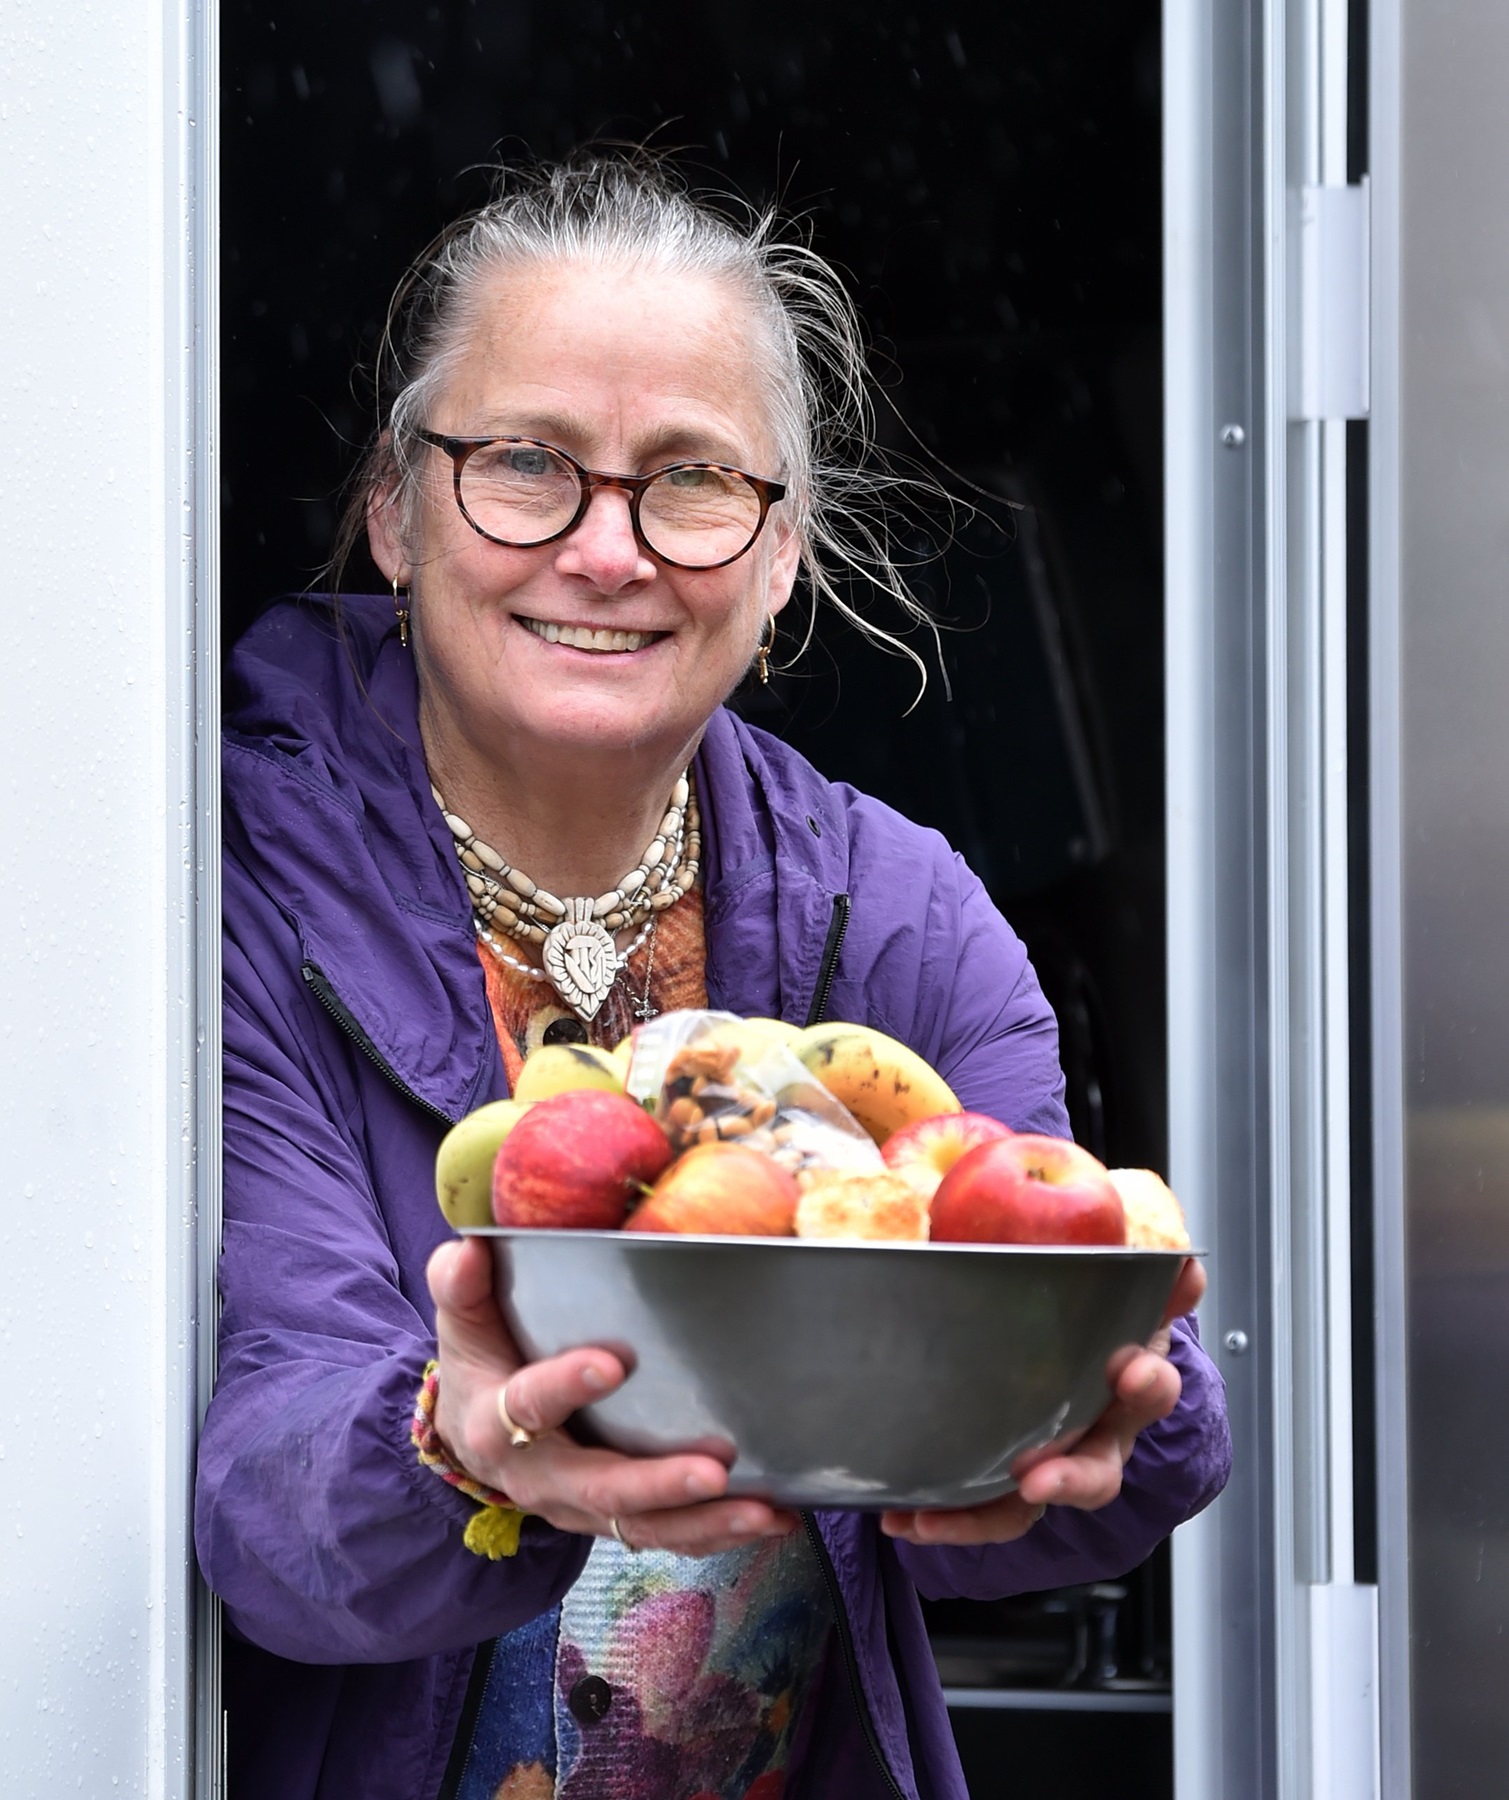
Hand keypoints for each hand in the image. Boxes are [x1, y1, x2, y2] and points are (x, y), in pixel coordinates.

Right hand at [426, 1237, 797, 1555]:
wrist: (472, 1438)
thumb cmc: (480, 1365)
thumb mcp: (461, 1325)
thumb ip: (461, 1287)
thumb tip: (469, 1247)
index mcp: (495, 1423)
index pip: (529, 1406)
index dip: (567, 1386)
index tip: (613, 1363)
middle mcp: (539, 1479)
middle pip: (601, 1487)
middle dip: (659, 1483)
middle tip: (713, 1470)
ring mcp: (580, 1508)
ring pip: (644, 1527)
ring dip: (707, 1522)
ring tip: (765, 1511)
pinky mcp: (615, 1520)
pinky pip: (667, 1537)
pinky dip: (719, 1533)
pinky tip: (775, 1518)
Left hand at [880, 1255, 1205, 1546]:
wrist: (1067, 1329)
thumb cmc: (1091, 1302)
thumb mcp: (1113, 1276)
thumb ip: (1143, 1265)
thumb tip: (1184, 1261)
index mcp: (1126, 1380)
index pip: (1150, 1388)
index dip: (1147, 1384)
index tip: (1132, 1369)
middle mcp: (1096, 1433)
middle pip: (1096, 1472)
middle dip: (1071, 1481)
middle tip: (1038, 1481)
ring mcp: (1052, 1462)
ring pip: (1029, 1505)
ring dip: (983, 1518)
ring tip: (934, 1518)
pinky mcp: (1007, 1480)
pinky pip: (982, 1510)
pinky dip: (944, 1519)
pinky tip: (900, 1517)